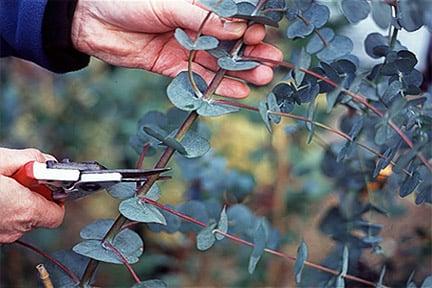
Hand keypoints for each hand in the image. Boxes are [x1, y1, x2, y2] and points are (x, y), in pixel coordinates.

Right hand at [0, 148, 64, 242]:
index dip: (55, 196)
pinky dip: (6, 209)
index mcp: (25, 209)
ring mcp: (2, 234)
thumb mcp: (2, 160)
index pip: (58, 213)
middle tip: (22, 180)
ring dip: (19, 202)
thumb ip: (32, 159)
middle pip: (40, 214)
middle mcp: (15, 227)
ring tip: (6, 186)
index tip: (48, 183)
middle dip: (35, 195)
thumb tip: (47, 162)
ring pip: (22, 218)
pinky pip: (8, 222)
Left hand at [71, 0, 282, 97]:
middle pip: (229, 44)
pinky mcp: (171, 67)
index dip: (249, 29)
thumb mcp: (170, 4)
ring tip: (261, 80)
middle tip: (272, 65)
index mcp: (197, 6)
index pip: (231, 19)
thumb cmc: (129, 0)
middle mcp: (194, 28)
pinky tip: (236, 92)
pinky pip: (197, 79)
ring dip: (239, 73)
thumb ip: (204, 18)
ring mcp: (184, 49)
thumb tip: (238, 28)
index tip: (263, 37)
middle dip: (250, 54)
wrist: (90, 20)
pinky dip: (216, 86)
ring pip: (217, 63)